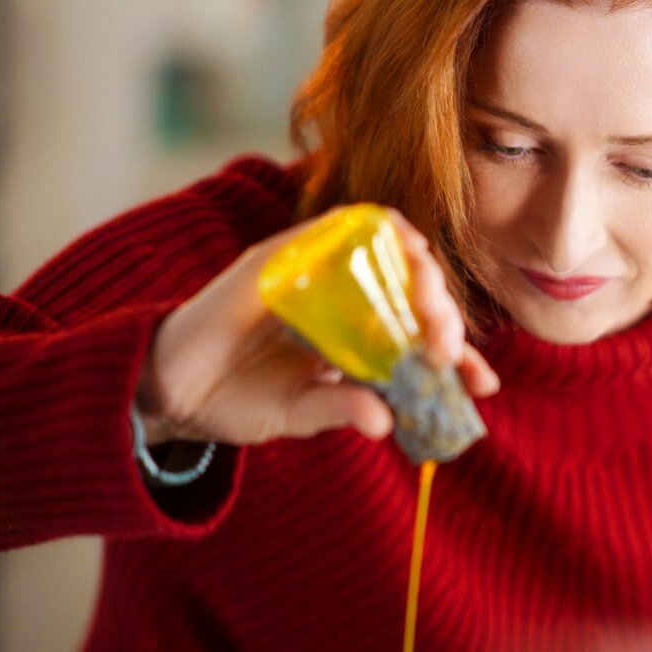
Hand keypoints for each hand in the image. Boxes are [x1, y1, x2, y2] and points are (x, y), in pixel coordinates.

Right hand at [134, 208, 497, 446]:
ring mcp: (312, 271)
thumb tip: (385, 423)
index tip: (484, 384)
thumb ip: (343, 408)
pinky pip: (332, 228)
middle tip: (447, 351)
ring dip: (419, 274)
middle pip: (414, 284)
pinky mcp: (278, 257)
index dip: (459, 352)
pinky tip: (395, 258)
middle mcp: (343, 295)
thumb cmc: (236, 399)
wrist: (168, 391)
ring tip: (430, 317)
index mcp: (357, 333)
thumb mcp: (299, 412)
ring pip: (387, 247)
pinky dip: (369, 234)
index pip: (421, 331)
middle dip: (444, 314)